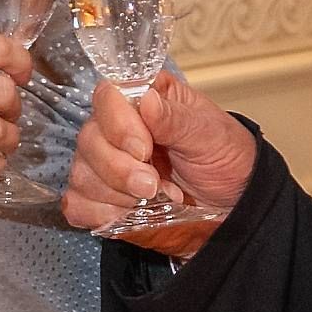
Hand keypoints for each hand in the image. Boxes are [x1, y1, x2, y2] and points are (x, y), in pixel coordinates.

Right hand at [66, 70, 255, 241]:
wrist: (234, 206)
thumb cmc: (225, 160)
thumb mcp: (210, 135)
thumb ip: (175, 119)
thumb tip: (146, 101)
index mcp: (144, 100)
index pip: (108, 98)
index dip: (119, 125)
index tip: (144, 148)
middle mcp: (117, 129)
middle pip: (89, 139)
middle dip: (119, 169)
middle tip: (153, 184)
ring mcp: (105, 165)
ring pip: (81, 174)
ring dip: (118, 194)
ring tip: (156, 198)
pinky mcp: (101, 199)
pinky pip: (78, 204)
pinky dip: (102, 213)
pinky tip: (131, 213)